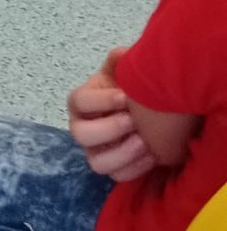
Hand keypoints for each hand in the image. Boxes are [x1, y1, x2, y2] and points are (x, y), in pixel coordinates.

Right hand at [68, 49, 155, 180]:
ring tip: (145, 143)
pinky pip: (118, 176)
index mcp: (81, 102)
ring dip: (121, 154)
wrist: (147, 114)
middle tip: (133, 121)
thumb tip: (122, 54)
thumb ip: (120, 62)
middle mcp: (82, 128)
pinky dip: (135, 168)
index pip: (78, 101)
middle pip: (80, 134)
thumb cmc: (129, 91)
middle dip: (109, 129)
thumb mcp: (123, 72)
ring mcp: (95, 151)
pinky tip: (152, 156)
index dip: (101, 100)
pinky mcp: (112, 168)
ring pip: (97, 163)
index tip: (127, 96)